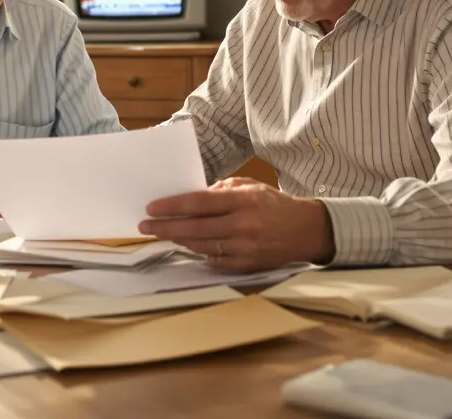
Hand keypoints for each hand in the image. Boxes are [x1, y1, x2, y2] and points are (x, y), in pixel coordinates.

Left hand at [137, 178, 334, 271]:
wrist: (307, 230)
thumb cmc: (274, 204)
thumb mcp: (250, 186)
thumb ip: (221, 190)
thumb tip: (193, 198)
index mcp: (243, 201)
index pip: (199, 204)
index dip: (172, 207)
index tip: (151, 208)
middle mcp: (243, 226)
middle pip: (195, 229)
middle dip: (166, 227)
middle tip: (145, 226)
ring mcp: (245, 249)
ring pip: (201, 246)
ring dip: (179, 240)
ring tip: (163, 234)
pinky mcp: (247, 265)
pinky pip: (215, 260)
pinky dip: (200, 253)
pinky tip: (189, 245)